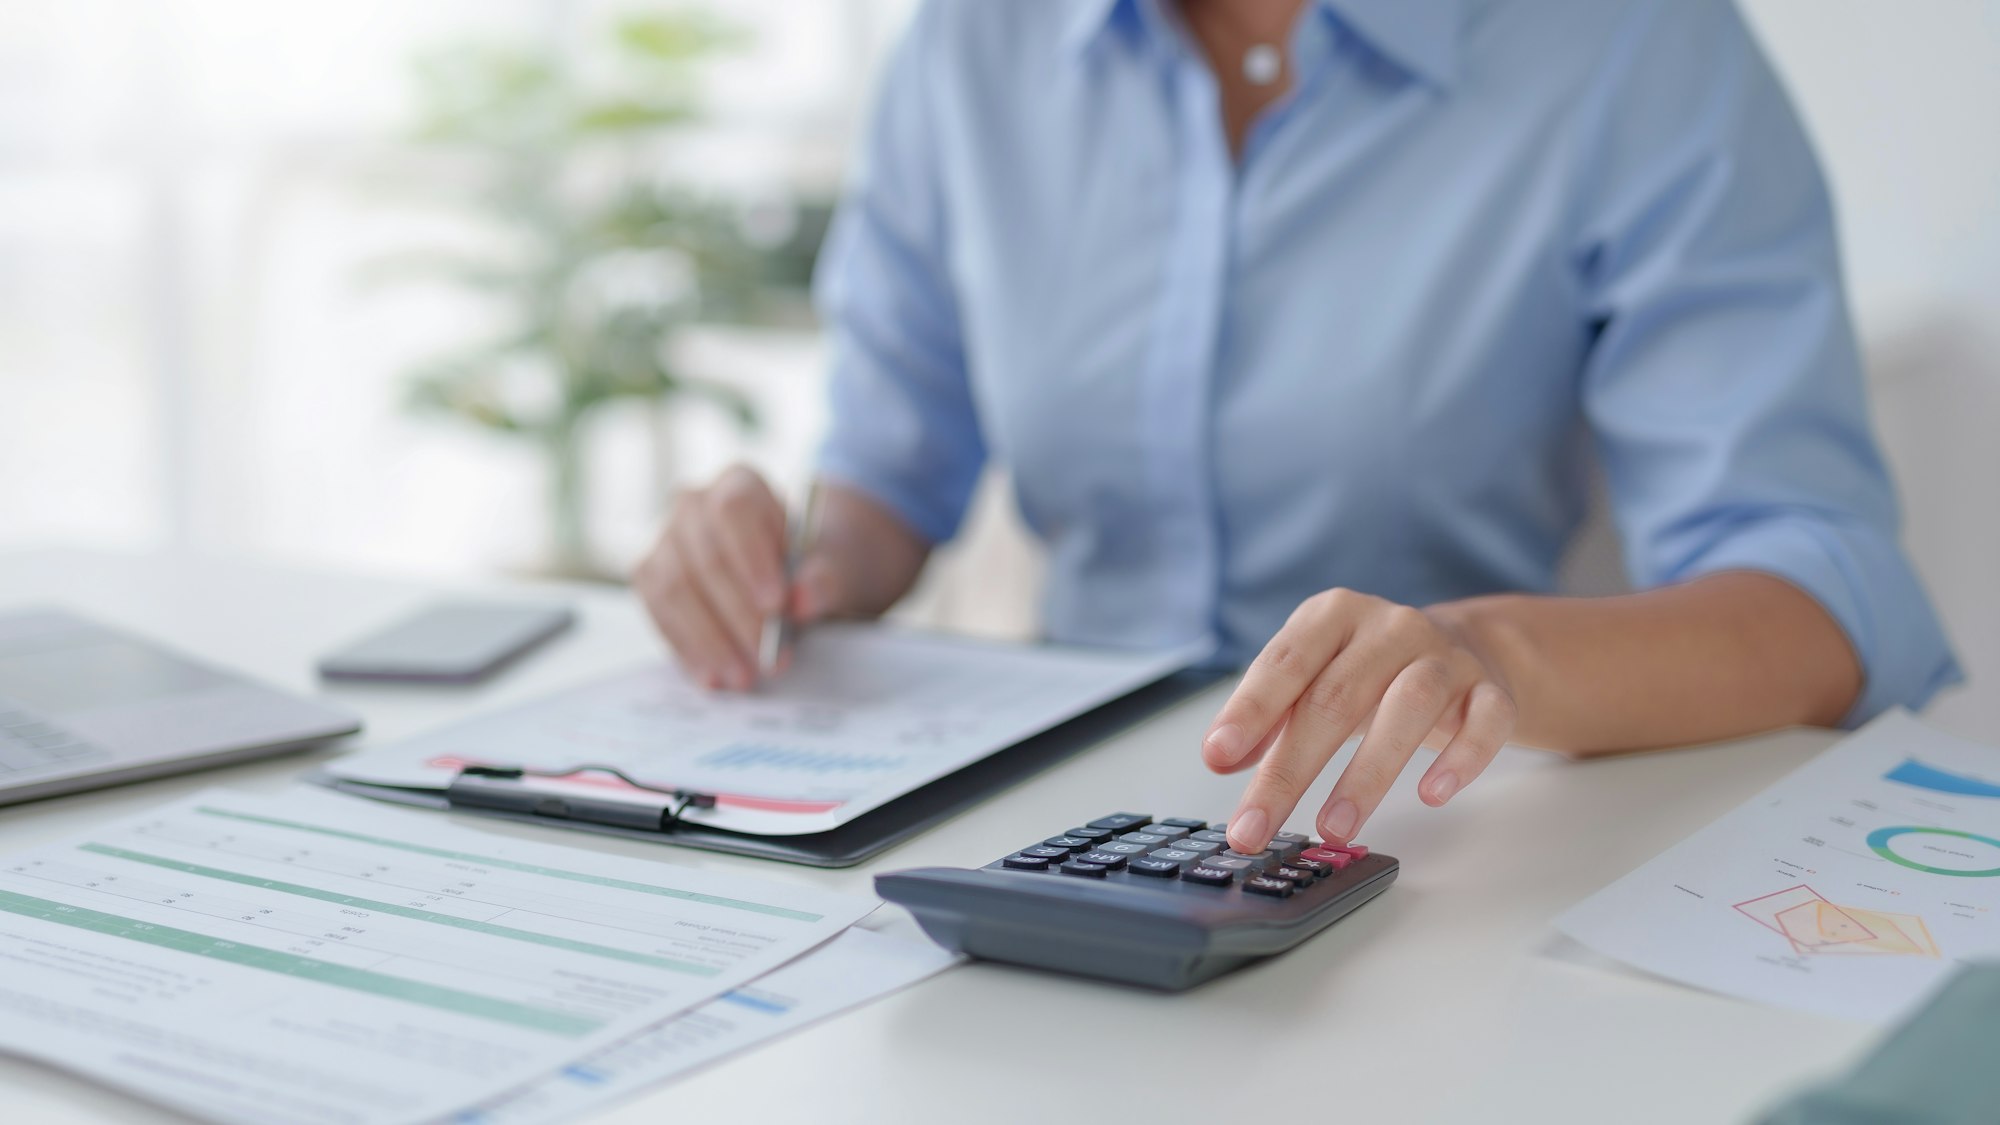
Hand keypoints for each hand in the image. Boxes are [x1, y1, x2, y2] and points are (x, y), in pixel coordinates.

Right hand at [634, 466, 849, 690]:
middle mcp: (693, 506)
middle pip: (704, 557)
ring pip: (673, 590)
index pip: (734, 511)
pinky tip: (714, 678)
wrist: (800, 575)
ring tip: (744, 678)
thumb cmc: (817, 563)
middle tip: (769, 659)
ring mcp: (666, 543)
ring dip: (709, 640)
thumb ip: (827, 578)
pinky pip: (661, 616)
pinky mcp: (652, 582)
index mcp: (739, 483)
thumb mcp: (840, 567)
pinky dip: (688, 651)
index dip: (751, 559)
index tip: (776, 606)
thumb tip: (802, 600)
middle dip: (737, 616)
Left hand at [1200, 589, 1517, 852]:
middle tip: (1255, 828)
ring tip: (1334, 828)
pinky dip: (1462, 757)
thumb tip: (1222, 757)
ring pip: (1410, 706)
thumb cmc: (1372, 672)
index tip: (1217, 759)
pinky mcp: (1491, 691)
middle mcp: (1390, 627)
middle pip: (1336, 697)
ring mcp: (1445, 657)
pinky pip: (1485, 721)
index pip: (1285, 662)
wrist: (1470, 647)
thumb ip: (1270, 715)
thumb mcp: (1314, 679)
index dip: (1250, 711)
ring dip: (1368, 774)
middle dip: (1290, 771)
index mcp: (1334, 615)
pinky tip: (1432, 794)